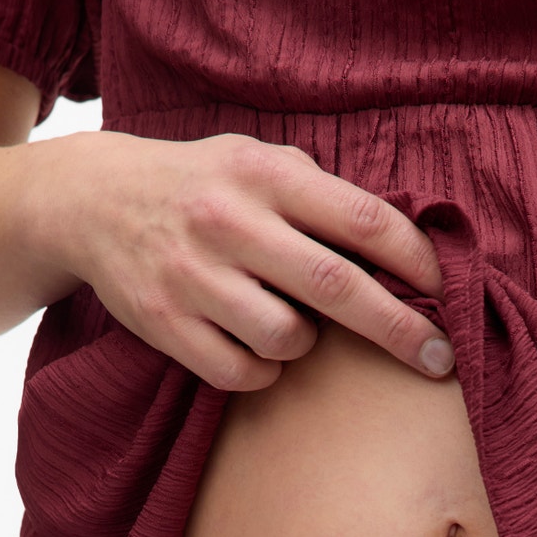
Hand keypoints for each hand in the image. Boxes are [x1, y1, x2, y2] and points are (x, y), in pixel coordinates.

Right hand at [33, 128, 455, 388]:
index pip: (361, 220)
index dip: (414, 260)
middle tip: (439, 360)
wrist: (93, 201)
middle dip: (399, 329)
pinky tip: (255, 348)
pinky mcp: (165, 324)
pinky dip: (262, 372)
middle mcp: (229, 222)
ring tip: (290, 325)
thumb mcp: (258, 163)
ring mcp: (193, 277)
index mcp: (264, 175)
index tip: (444, 293)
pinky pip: (242, 373)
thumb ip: (322, 195)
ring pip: (287, 340)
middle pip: (336, 287)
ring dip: (306, 344)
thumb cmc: (204, 187)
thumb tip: (407, 244)